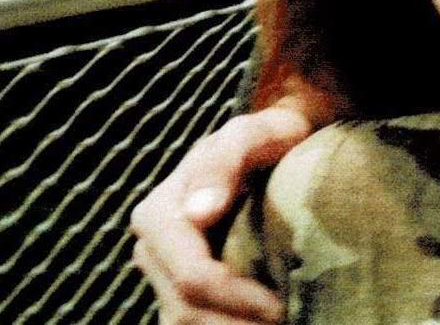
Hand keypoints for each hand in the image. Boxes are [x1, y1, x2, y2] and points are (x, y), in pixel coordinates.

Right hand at [130, 102, 312, 323]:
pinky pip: (194, 324)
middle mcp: (151, 250)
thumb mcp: (250, 135)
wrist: (269, 148)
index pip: (191, 277)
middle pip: (186, 312)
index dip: (235, 299)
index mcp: (158, 214)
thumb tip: (198, 212)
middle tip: (288, 323)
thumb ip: (225, 161)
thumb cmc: (264, 138)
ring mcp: (162, 276)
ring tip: (279, 323)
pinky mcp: (179, 293)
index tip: (280, 307)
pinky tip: (257, 321)